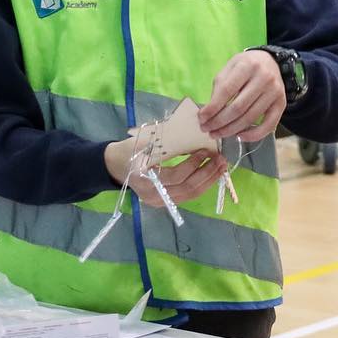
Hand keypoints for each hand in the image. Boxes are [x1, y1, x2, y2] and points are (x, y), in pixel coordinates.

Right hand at [104, 140, 226, 207]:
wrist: (115, 165)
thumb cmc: (130, 149)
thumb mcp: (144, 141)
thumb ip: (167, 141)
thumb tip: (196, 134)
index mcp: (143, 179)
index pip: (175, 176)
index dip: (193, 164)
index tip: (206, 150)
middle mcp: (151, 195)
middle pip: (186, 189)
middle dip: (207, 174)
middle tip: (221, 159)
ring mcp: (158, 202)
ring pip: (190, 195)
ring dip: (209, 180)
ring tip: (221, 166)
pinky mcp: (164, 202)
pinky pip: (187, 196)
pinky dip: (202, 184)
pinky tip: (212, 173)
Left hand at [198, 50, 288, 141]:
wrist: (271, 61)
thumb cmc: (245, 66)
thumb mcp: (230, 68)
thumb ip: (220, 87)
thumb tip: (209, 113)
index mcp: (247, 65)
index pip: (226, 91)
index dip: (212, 108)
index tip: (201, 118)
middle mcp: (264, 78)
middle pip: (238, 108)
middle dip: (219, 122)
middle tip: (206, 129)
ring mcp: (275, 91)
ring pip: (250, 118)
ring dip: (231, 130)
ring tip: (217, 134)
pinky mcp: (281, 103)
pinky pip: (269, 125)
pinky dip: (253, 135)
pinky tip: (239, 136)